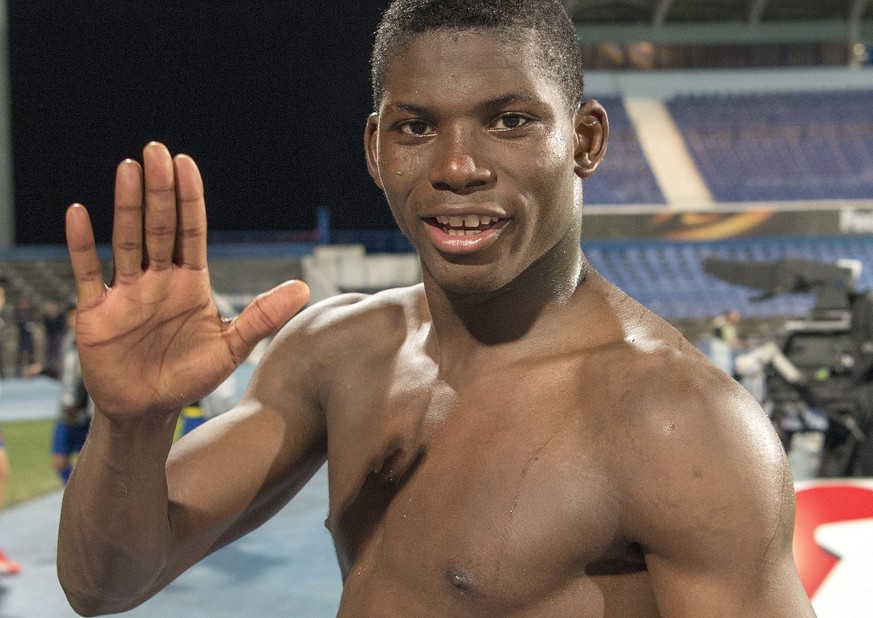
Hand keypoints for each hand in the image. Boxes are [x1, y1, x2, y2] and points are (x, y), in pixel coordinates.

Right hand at [65, 142, 309, 417]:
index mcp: (190, 282)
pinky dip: (82, 245)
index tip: (186, 163)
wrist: (149, 411)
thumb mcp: (231, 348)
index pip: (191, 231)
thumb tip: (304, 287)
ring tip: (128, 169)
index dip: (188, 199)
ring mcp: (126, 292)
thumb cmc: (190, 378)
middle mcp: (158, 279)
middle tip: (156, 151)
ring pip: (126, 241)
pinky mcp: (96, 312)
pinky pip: (87, 273)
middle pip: (159, 227)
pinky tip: (79, 213)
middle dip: (159, 191)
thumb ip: (262, 316)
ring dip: (126, 206)